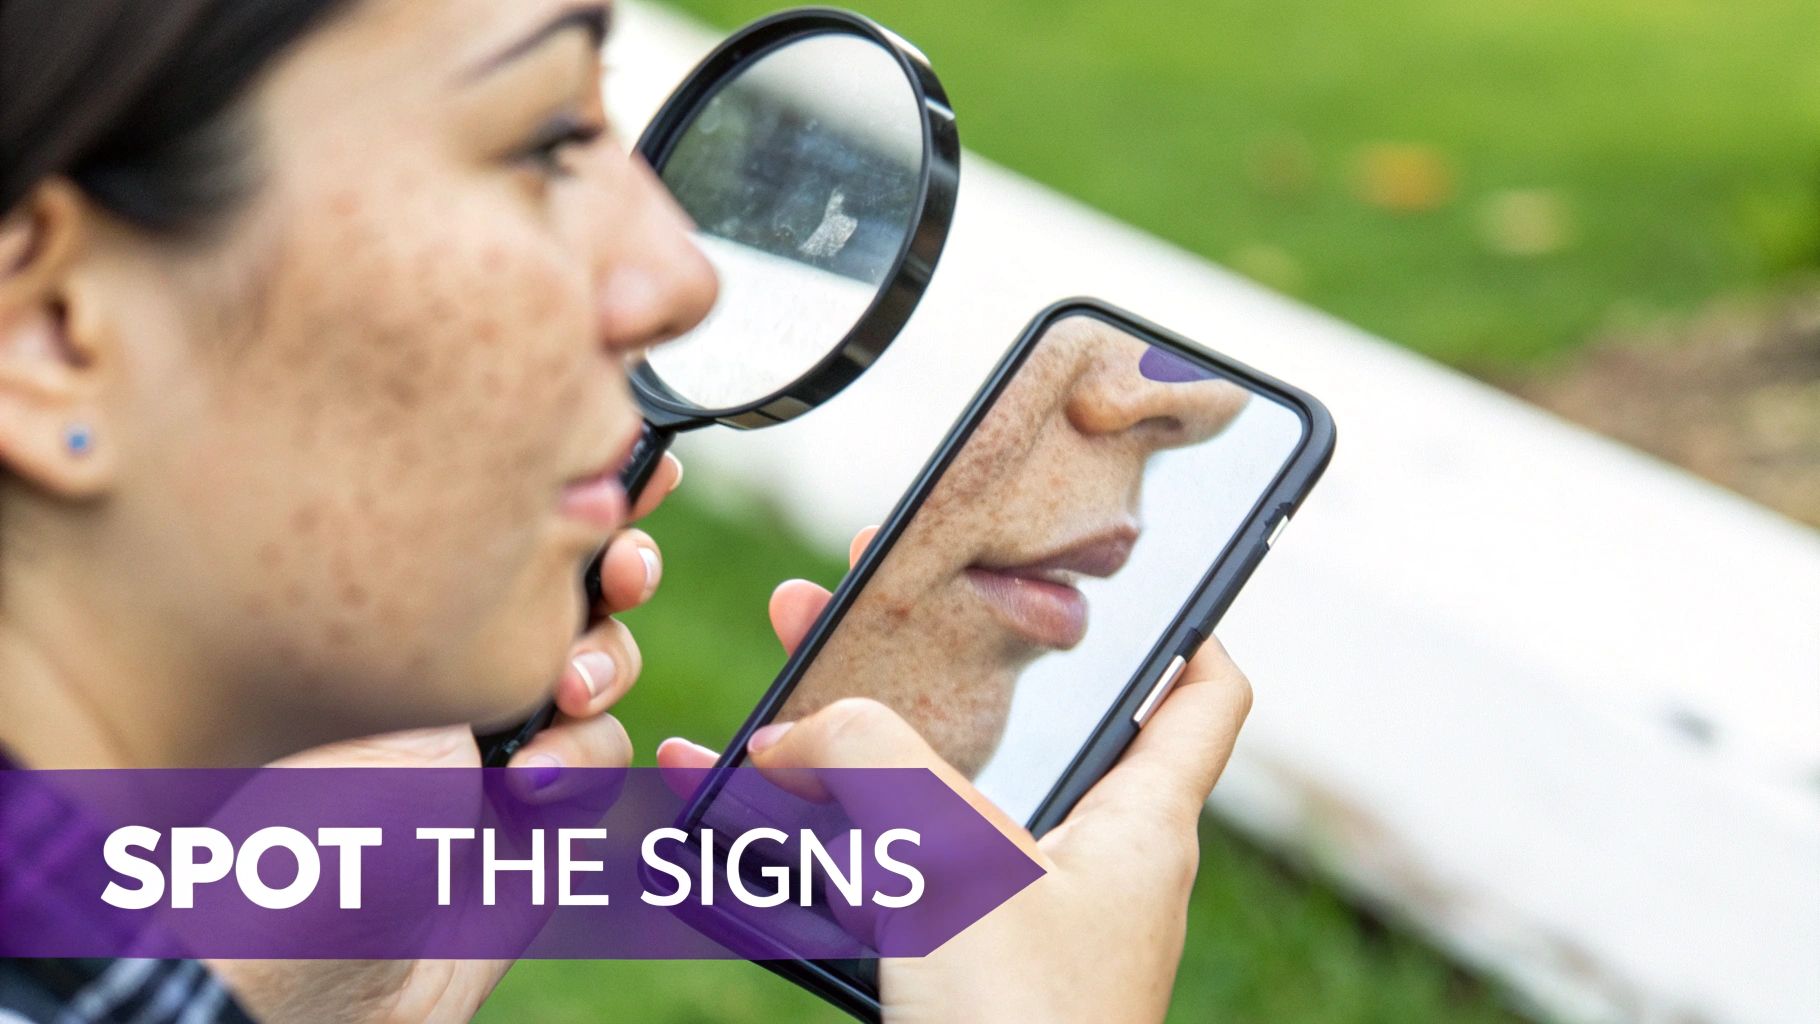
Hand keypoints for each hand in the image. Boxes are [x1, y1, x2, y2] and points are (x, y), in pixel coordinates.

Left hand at [210, 455, 682, 1023]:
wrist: (298, 995)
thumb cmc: (284, 838)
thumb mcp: (371, 703)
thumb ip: (472, 629)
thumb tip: (554, 546)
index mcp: (381, 619)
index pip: (479, 533)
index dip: (555, 495)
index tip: (622, 461)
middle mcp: (436, 669)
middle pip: (556, 586)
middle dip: (608, 573)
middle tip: (621, 569)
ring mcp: (484, 744)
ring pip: (593, 670)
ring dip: (597, 671)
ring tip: (563, 695)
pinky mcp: (527, 820)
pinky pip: (598, 763)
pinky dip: (584, 770)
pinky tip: (530, 797)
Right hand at [656, 525, 1250, 1022]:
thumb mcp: (959, 864)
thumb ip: (879, 762)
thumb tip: (802, 729)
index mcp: (1140, 822)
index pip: (1202, 693)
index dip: (1181, 621)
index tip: (1128, 574)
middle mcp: (1088, 864)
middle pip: (1022, 727)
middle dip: (938, 659)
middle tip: (864, 600)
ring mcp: (1017, 922)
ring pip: (931, 801)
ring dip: (852, 747)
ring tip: (775, 684)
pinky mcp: (953, 974)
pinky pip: (883, 881)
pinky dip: (817, 844)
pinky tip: (730, 808)